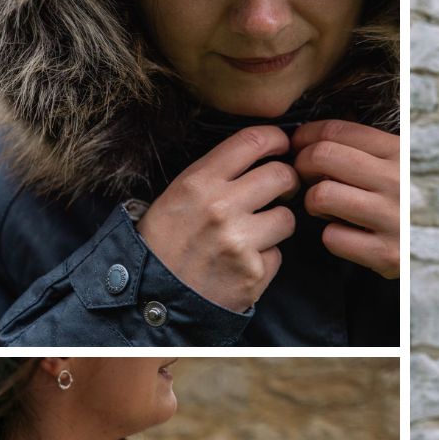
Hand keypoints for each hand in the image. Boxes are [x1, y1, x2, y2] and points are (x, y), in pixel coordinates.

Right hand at [136, 127, 299, 311]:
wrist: (151, 300)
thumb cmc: (164, 244)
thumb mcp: (176, 196)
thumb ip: (214, 174)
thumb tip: (258, 154)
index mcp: (199, 182)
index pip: (253, 141)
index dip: (277, 139)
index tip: (282, 146)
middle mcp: (221, 208)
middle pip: (282, 176)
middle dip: (286, 182)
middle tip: (280, 191)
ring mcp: (239, 242)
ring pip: (287, 217)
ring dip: (277, 224)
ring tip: (254, 233)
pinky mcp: (253, 273)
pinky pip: (278, 255)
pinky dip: (265, 259)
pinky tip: (242, 264)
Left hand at [292, 120, 399, 278]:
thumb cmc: (417, 202)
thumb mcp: (403, 164)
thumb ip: (368, 147)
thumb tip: (314, 134)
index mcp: (401, 153)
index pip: (338, 131)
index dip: (306, 136)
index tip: (298, 144)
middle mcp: (399, 181)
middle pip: (322, 157)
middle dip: (302, 166)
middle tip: (305, 177)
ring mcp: (393, 218)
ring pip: (321, 195)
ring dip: (313, 202)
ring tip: (326, 208)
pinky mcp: (387, 254)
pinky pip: (333, 237)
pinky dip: (332, 236)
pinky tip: (348, 234)